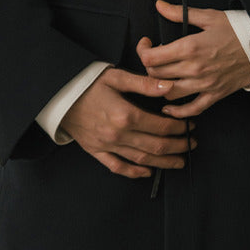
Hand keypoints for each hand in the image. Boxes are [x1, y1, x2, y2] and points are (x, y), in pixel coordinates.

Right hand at [58, 66, 197, 179]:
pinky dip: (134, 172)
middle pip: (156, 146)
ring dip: (164, 162)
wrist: (58, 94)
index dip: (179, 127)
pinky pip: (118, 167)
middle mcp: (118, 134)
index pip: (161, 126)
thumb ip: (144, 83)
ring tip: (180, 161)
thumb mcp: (117, 76)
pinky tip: (148, 172)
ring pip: (141, 160)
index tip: (190, 126)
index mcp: (125, 114)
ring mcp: (107, 145)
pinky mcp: (96, 151)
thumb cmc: (88, 82)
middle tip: (191, 144)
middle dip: (178, 146)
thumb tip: (169, 86)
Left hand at [136, 0, 249, 118]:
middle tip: (153, 58)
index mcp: (190, 47)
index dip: (142, 51)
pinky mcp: (214, 95)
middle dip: (149, 67)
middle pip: (156, 76)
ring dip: (159, 87)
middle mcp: (194, 68)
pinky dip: (177, 111)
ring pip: (168, 93)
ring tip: (160, 77)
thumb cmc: (237, 30)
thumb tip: (159, 5)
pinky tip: (168, 106)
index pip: (151, 58)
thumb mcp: (208, 16)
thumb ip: (180, 13)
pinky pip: (191, 109)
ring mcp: (204, 84)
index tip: (146, 44)